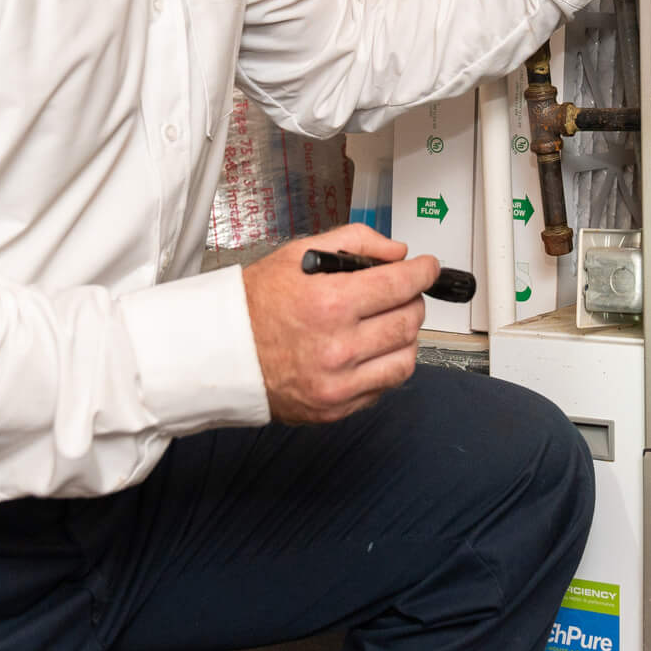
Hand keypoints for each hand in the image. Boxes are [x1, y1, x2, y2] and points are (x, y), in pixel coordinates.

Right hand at [242, 224, 438, 423]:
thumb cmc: (257, 303)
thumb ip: (355, 242)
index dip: (423, 272)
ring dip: (405, 334)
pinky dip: (388, 364)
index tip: (428, 268)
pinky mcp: (336, 407)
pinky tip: (370, 349)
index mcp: (329, 302)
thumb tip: (398, 252)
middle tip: (401, 293)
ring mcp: (338, 383)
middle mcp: (337, 346)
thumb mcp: (299, 254)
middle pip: (409, 320)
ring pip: (407, 356)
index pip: (401, 284)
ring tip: (386, 322)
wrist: (222, 353)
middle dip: (413, 300)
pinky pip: (386, 385)